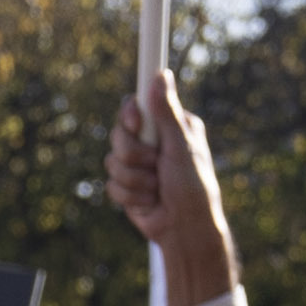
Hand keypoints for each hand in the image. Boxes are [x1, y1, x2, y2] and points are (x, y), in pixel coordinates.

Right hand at [105, 72, 232, 304]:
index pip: (139, 105)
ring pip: (113, 160)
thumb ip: (167, 113)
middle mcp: (154, 142)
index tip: (136, 124)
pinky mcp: (128, 185)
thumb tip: (161, 76)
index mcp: (171, 126)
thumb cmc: (193, 188)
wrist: (185, 229)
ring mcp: (139, 164)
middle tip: (155, 165)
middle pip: (120, 133)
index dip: (132, 114)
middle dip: (134, 154)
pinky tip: (150, 201)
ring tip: (156, 188)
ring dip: (135, 179)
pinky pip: (112, 183)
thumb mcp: (182, 147)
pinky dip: (131, 195)